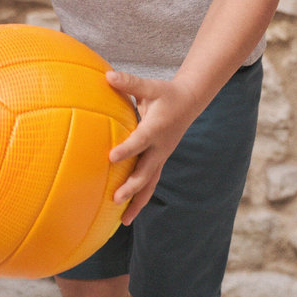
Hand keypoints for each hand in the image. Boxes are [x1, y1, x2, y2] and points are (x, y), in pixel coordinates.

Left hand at [106, 71, 202, 225]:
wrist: (189, 103)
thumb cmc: (165, 94)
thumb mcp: (149, 86)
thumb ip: (128, 83)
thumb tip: (107, 75)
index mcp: (156, 128)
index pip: (140, 141)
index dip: (127, 150)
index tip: (110, 158)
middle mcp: (160, 147)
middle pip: (147, 172)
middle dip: (131, 186)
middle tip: (115, 197)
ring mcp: (161, 157)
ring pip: (150, 184)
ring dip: (137, 201)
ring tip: (123, 221)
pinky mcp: (160, 161)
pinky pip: (150, 183)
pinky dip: (140, 198)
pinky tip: (126, 212)